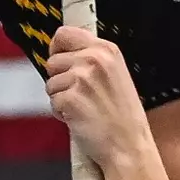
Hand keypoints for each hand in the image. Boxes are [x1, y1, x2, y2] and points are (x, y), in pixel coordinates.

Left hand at [45, 26, 148, 164]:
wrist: (129, 146)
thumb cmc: (122, 116)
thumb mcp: (116, 74)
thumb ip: (92, 59)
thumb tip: (64, 52)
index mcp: (106, 49)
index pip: (64, 34)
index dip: (57, 49)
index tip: (60, 61)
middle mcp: (94, 59)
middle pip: (52, 61)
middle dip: (60, 79)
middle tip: (80, 95)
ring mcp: (81, 78)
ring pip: (50, 83)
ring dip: (61, 98)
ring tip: (83, 108)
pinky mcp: (71, 98)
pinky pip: (52, 102)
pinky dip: (61, 113)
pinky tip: (79, 119)